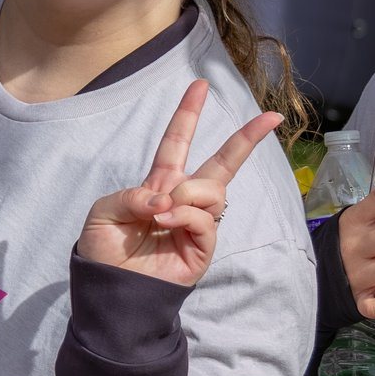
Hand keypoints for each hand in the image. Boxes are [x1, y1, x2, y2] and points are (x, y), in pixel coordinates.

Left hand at [76, 80, 280, 288]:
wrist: (110, 290)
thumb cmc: (104, 251)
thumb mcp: (104, 212)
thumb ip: (130, 195)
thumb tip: (165, 197)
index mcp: (159, 185)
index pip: (177, 143)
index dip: (188, 115)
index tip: (200, 85)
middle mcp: (182, 199)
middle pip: (221, 163)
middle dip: (246, 139)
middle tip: (270, 118)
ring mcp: (195, 224)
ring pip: (214, 190)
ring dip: (190, 192)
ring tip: (164, 210)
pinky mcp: (202, 247)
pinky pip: (206, 219)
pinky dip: (186, 215)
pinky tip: (167, 221)